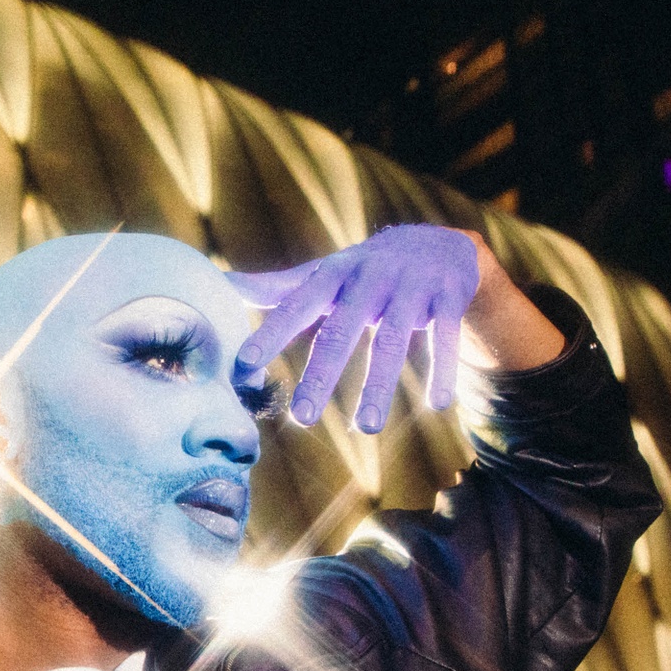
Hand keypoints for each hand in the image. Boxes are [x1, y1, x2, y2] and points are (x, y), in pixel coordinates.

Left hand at [229, 225, 483, 432]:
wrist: (438, 242)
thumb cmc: (366, 269)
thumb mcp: (324, 273)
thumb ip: (276, 287)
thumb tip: (222, 284)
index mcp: (333, 276)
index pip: (295, 307)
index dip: (270, 335)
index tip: (244, 367)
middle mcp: (369, 279)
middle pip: (341, 332)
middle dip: (321, 374)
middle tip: (301, 417)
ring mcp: (410, 288)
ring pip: (392, 341)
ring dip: (379, 385)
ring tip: (366, 428)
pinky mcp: (448, 298)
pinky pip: (445, 336)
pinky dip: (443, 368)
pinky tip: (440, 403)